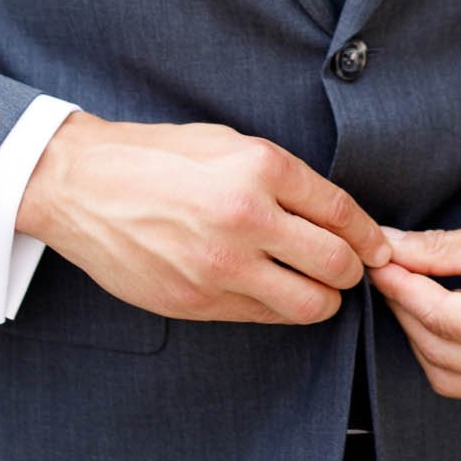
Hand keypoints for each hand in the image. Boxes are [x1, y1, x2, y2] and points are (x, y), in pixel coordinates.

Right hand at [15, 114, 391, 324]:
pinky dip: (277, 307)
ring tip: (310, 284)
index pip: (341, 212)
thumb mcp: (226, 144)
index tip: (377, 247)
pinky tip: (266, 288)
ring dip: (321, 298)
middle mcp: (246, 217)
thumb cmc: (156, 157)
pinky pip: (264, 316)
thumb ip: (282, 177)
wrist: (82, 185)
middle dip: (350, 270)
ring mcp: (221, 266)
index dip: (369, 235)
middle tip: (343, 266)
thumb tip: (334, 214)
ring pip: (309, 304)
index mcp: (259, 168)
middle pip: (337, 265)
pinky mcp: (198, 301)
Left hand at [368, 193, 460, 406]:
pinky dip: (452, 355)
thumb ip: (444, 249)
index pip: (438, 318)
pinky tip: (445, 316)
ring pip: (450, 378)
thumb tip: (390, 247)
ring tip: (414, 290)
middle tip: (390, 269)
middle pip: (437, 352)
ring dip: (424, 337)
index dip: (400, 286)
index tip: (377, 258)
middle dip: (406, 310)